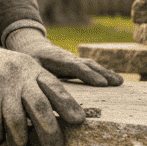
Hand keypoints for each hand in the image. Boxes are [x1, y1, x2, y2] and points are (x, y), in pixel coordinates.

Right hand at [0, 36, 90, 145]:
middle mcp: (17, 75)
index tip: (79, 121)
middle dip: (49, 131)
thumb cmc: (0, 73)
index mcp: (32, 69)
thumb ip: (39, 89)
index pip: (54, 86)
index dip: (67, 104)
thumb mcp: (22, 70)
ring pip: (15, 121)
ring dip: (19, 142)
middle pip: (38, 105)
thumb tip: (64, 122)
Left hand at [3, 29, 124, 87]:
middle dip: (101, 73)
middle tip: (116, 83)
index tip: (101, 84)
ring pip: (91, 65)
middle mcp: (67, 58)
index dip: (88, 74)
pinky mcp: (77, 64)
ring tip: (120, 82)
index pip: (73, 66)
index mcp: (53, 58)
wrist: (33, 48)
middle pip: (86, 64)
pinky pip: (91, 69)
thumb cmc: (28, 61)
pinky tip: (115, 82)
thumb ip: (32, 79)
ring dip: (106, 73)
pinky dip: (103, 74)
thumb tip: (35, 97)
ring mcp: (73, 60)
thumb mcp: (26, 68)